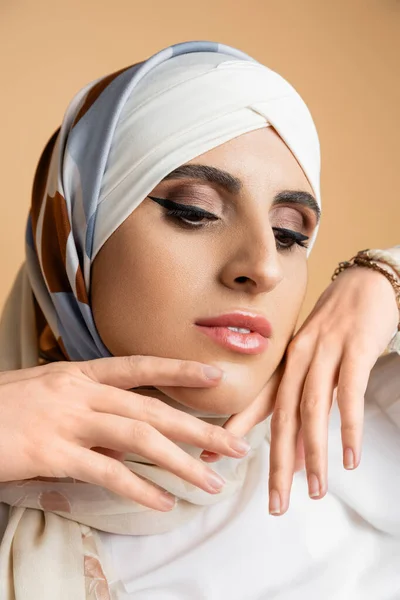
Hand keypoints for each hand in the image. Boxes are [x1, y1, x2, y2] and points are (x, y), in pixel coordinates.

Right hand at [0, 356, 250, 510]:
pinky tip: (163, 502)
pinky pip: (106, 471)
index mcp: (77, 374)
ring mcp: (67, 420)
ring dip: (180, 463)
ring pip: (139, 439)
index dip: (177, 370)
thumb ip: (85, 409)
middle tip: (234, 444)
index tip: (212, 375)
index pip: (138, 367)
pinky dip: (139, 488)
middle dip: (197, 427)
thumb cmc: (2, 409)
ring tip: (211, 483)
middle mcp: (79, 392)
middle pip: (151, 409)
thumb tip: (120, 432)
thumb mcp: (46, 395)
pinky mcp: (52, 453)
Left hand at [201, 264, 398, 514]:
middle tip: (275, 503)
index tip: (212, 461)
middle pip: (282, 416)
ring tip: (316, 490)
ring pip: (313, 410)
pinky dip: (349, 427)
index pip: (257, 403)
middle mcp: (299, 359)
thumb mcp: (318, 365)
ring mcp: (325, 353)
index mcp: (286, 362)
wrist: (365, 284)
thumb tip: (299, 458)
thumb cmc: (339, 328)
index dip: (234, 432)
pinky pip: (350, 394)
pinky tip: (349, 455)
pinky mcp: (355, 350)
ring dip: (314, 453)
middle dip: (277, 462)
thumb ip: (308, 410)